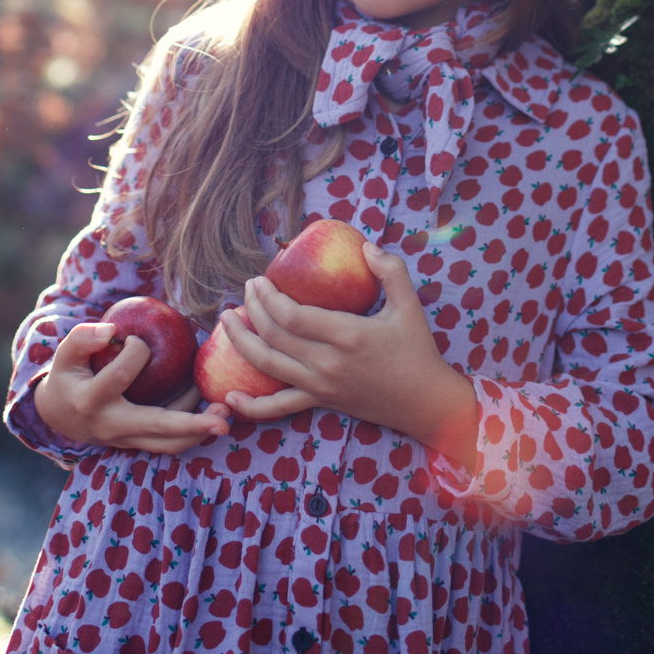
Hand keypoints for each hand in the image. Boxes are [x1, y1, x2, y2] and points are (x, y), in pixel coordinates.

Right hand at [33, 322, 230, 454]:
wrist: (57, 417)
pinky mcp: (138, 443)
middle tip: (223, 418)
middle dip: (193, 425)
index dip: (135, 351)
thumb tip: (112, 330)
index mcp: (90, 402)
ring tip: (225, 410)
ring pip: (168, 444)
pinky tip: (209, 406)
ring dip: (199, 431)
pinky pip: (168, 441)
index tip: (138, 338)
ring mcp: (125, 440)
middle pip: (156, 429)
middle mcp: (110, 427)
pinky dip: (191, 428)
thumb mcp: (64, 356)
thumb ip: (82, 339)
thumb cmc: (66, 378)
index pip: (120, 376)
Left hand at [219, 242, 479, 469]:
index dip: (267, 296)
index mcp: (347, 335)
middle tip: (246, 290)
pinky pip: (279, 408)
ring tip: (227, 321)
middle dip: (252, 309)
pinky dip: (252, 406)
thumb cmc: (418, 351)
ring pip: (267, 366)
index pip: (291, 316)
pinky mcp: (320, 402)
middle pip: (273, 336)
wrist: (425, 403)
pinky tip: (230, 397)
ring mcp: (320, 386)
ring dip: (241, 342)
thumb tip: (365, 245)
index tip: (259, 279)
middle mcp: (327, 363)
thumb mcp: (410, 306)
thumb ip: (390, 270)